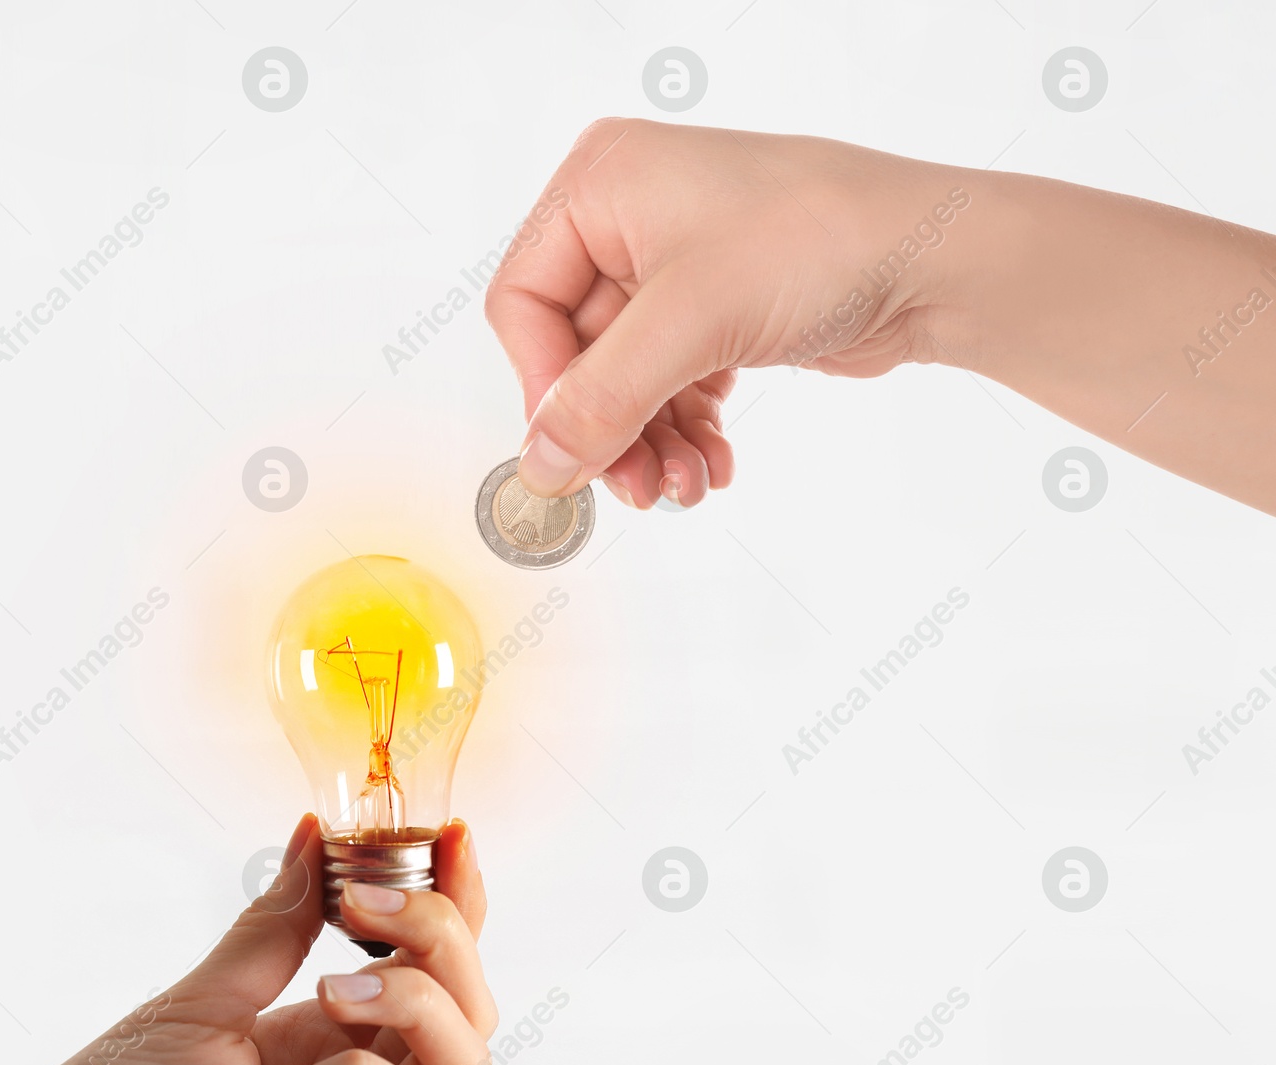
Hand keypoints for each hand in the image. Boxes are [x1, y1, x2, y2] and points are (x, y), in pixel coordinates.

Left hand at [0, 815, 495, 1064]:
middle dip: (439, 932)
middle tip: (367, 901)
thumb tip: (316, 837)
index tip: (453, 836)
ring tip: (331, 988)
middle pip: (464, 1001)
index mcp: (328, 1035)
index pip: (426, 962)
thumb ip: (277, 927)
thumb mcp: (203, 999)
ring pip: (464, 1056)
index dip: (453, 899)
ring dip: (412, 998)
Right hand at [487, 118, 1275, 515]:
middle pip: (576, 354)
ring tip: (684, 485)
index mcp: (601, 185)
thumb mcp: (691, 322)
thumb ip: (602, 401)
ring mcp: (673, 267)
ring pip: (624, 380)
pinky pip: (670, 385)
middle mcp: (628, 219)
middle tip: (636, 487)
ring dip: (648, 442)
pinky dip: (685, 430)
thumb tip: (542, 464)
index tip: (575, 447)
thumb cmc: (825, 238)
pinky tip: (712, 463)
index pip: (524, 302)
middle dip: (610, 429)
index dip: (546, 385)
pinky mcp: (715, 310)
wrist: (934, 259)